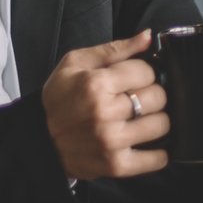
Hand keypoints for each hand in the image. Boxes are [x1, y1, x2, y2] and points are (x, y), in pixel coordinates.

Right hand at [40, 30, 170, 180]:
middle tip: (138, 98)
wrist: (39, 138)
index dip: (144, 72)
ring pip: (162, 124)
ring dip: (156, 120)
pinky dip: (159, 152)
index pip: (147, 71)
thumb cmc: (60, 97)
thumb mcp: (77, 63)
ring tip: (141, 118)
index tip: (135, 78)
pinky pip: (157, 159)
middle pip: (159, 97)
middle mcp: (105, 113)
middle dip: (152, 94)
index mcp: (95, 84)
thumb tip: (148, 37)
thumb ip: (116, 49)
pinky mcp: (116, 165)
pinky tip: (147, 142)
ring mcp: (112, 141)